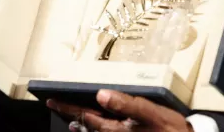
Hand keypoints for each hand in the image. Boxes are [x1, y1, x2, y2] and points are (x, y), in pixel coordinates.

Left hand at [47, 89, 193, 131]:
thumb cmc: (171, 129)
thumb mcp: (152, 113)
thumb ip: (127, 104)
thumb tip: (102, 95)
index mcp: (118, 129)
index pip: (86, 116)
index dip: (68, 108)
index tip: (52, 100)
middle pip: (87, 126)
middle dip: (70, 114)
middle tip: (55, 104)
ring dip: (81, 126)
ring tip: (70, 118)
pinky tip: (91, 129)